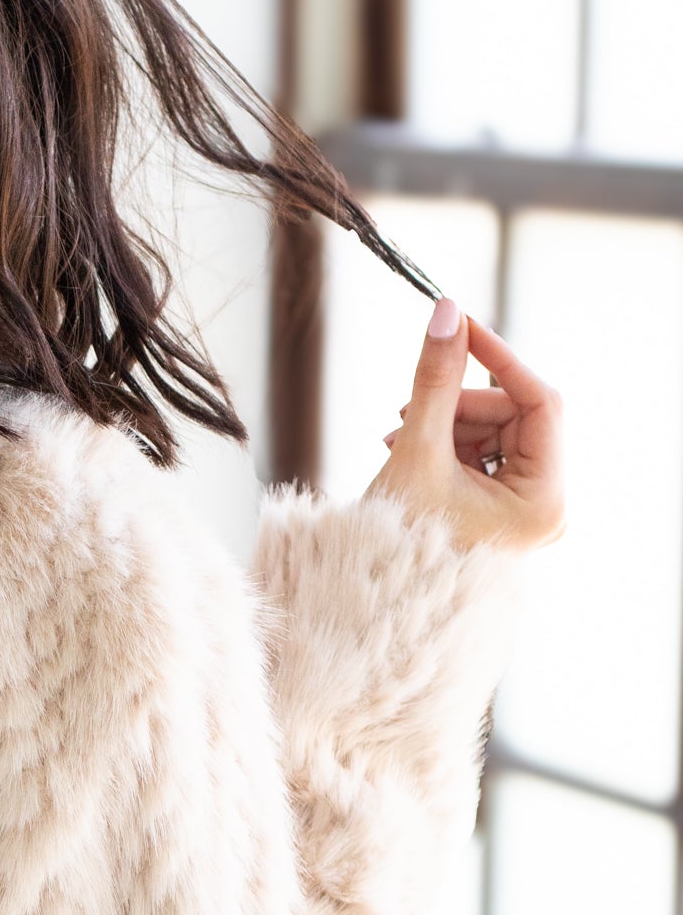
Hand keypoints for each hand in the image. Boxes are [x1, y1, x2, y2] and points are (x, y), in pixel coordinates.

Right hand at [365, 296, 564, 552]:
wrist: (369, 601)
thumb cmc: (395, 545)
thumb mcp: (417, 450)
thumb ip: (435, 378)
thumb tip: (446, 313)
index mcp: (544, 502)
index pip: (541, 403)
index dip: (500, 358)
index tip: (462, 325)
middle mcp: (546, 508)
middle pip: (516, 418)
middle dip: (461, 405)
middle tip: (408, 409)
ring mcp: (525, 511)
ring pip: (497, 433)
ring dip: (448, 424)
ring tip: (399, 440)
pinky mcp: (503, 512)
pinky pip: (484, 456)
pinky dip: (448, 445)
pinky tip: (410, 454)